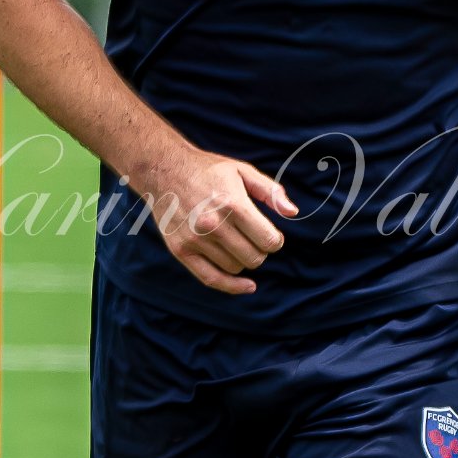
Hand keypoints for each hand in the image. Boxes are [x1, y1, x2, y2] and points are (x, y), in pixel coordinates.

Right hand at [138, 145, 298, 295]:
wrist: (164, 171)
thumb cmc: (208, 170)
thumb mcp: (243, 171)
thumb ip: (271, 191)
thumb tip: (293, 213)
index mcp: (233, 204)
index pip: (268, 241)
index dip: (275, 241)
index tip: (271, 235)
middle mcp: (214, 225)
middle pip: (254, 258)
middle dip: (261, 251)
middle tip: (254, 238)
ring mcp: (196, 240)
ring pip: (236, 268)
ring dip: (243, 260)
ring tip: (236, 242)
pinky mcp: (181, 250)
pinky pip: (212, 279)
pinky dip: (233, 286)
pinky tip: (248, 286)